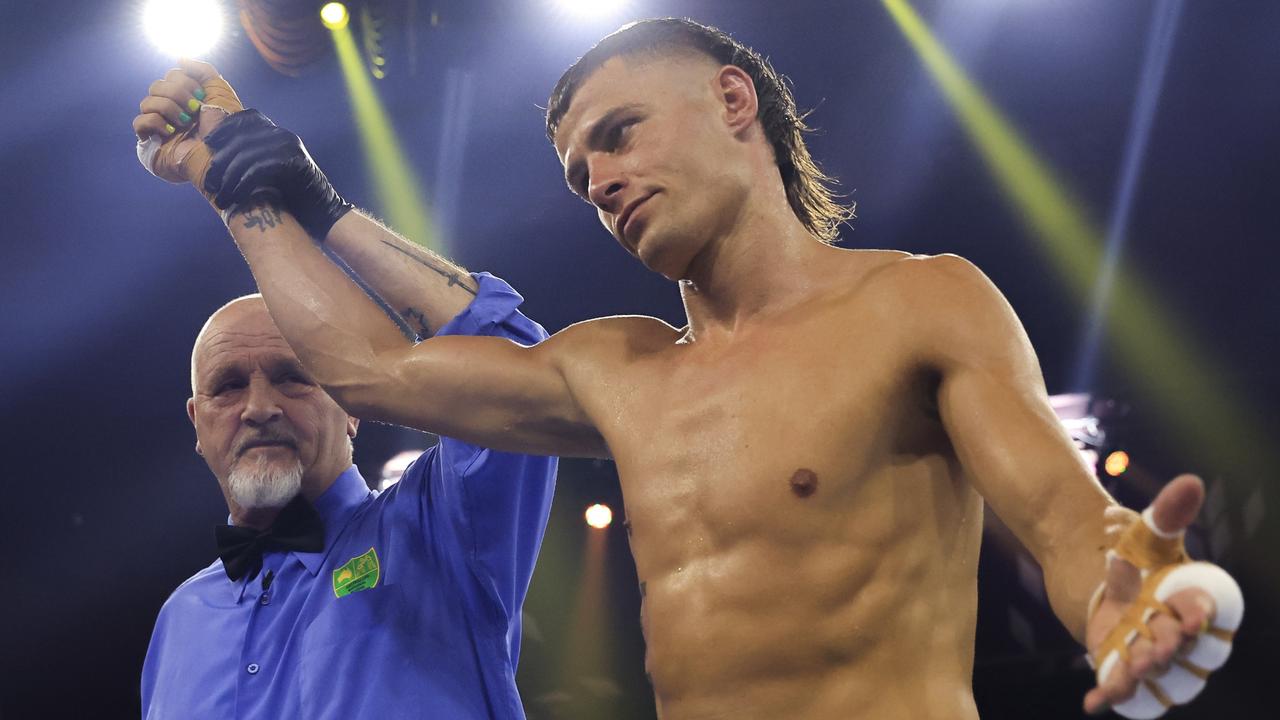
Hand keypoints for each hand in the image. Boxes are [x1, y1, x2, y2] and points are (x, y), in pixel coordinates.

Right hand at [132, 59, 241, 184]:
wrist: (223, 153)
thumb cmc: (225, 125)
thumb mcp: (219, 90)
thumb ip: (202, 70)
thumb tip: (180, 58)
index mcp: (188, 98)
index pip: (172, 75)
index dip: (185, 82)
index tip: (202, 96)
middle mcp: (173, 110)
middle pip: (157, 86)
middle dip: (177, 94)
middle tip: (194, 110)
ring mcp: (162, 126)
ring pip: (147, 102)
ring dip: (169, 109)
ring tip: (186, 123)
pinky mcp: (152, 142)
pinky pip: (139, 122)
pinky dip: (155, 122)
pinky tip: (171, 132)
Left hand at [1083, 474, 1220, 715]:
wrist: (1100, 574)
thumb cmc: (1139, 557)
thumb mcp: (1149, 535)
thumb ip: (1169, 513)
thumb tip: (1191, 481)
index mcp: (1192, 602)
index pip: (1206, 614)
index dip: (1200, 617)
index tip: (1191, 616)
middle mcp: (1178, 634)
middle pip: (1183, 649)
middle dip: (1171, 646)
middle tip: (1158, 642)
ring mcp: (1151, 655)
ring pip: (1156, 672)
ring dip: (1146, 671)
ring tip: (1132, 663)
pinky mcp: (1123, 668)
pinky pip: (1123, 690)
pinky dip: (1109, 697)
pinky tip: (1092, 704)